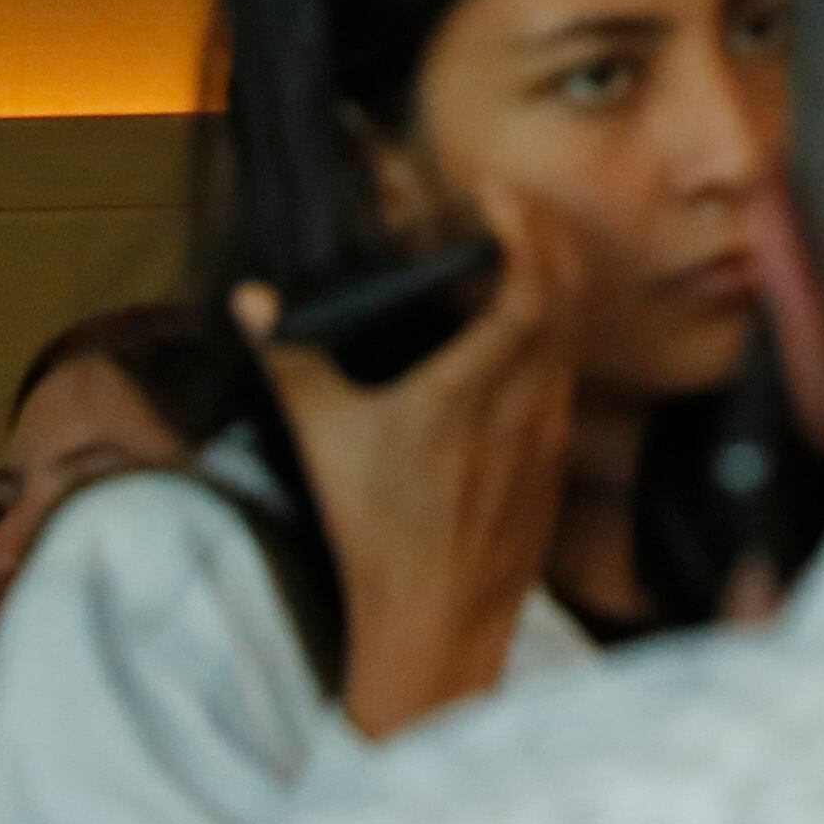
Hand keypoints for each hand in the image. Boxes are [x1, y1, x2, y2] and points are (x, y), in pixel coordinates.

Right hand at [232, 188, 580, 738]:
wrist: (437, 629)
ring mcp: (551, 434)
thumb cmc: (377, 535)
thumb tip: (251, 297)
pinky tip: (520, 336)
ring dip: (553, 286)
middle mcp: (529, 403)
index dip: (524, 230)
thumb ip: (292, 358)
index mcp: (476, 387)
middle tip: (512, 207)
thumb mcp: (325, 439)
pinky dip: (552, 338)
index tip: (498, 193)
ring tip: (517, 255)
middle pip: (565, 296)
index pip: (528, 285)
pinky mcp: (557, 464)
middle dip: (546, 239)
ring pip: (572, 337)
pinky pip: (568, 378)